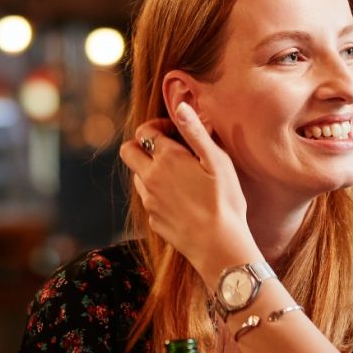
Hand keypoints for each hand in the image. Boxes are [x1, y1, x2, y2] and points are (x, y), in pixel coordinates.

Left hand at [118, 102, 255, 286]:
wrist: (219, 246)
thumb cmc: (224, 201)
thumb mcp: (217, 161)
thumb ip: (195, 131)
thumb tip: (180, 105)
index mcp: (167, 158)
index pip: (144, 131)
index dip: (157, 126)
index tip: (174, 131)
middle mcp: (151, 177)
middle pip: (128, 151)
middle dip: (143, 145)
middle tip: (168, 150)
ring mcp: (149, 200)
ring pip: (137, 175)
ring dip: (150, 169)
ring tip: (178, 176)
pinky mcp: (153, 219)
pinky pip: (148, 198)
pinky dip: (158, 192)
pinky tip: (181, 199)